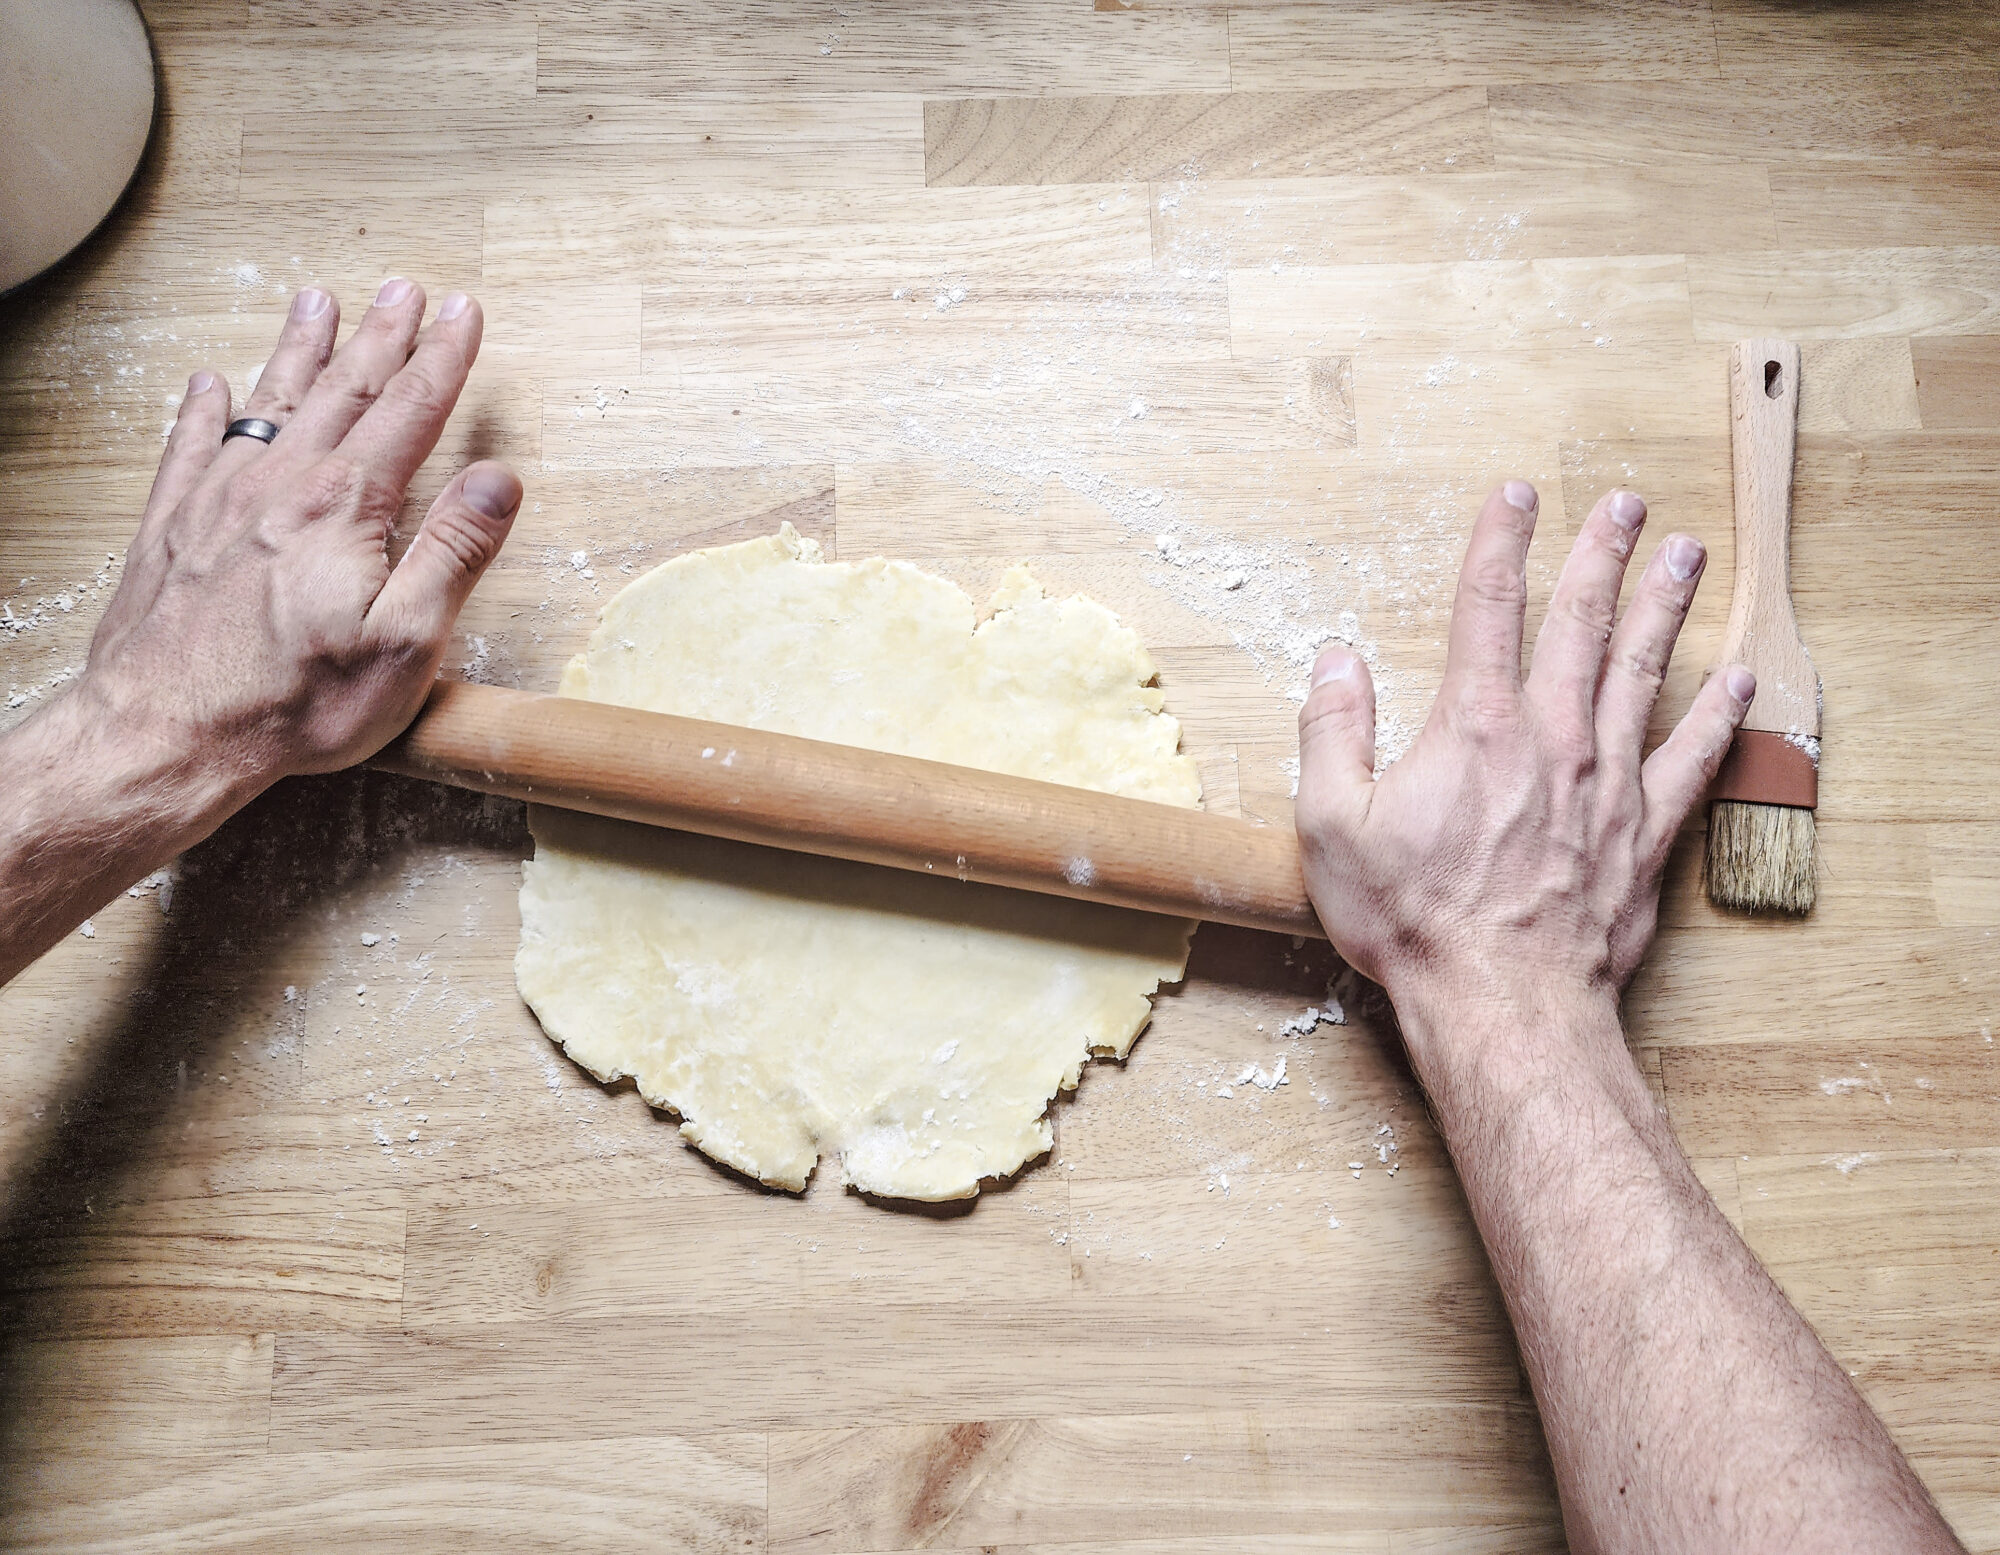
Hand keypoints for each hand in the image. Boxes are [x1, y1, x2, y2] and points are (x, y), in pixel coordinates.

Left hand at [79, 279, 521, 799]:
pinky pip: (190, 445)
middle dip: (382, 336)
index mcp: (346, 508)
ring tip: (317, 303)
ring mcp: (218, 500)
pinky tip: (208, 385)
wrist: (167, 733)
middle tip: (405, 289)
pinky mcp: (171, 528)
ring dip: (301, 350)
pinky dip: (202, 408)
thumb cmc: (293, 702)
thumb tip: (498, 479)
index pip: (410, 412)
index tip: (462, 314)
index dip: (442, 359)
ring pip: (270, 403)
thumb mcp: (406, 641)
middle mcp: (280, 485)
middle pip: (344, 391)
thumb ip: (454, 551)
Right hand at [1294, 479, 1753, 1027]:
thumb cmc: (1414, 922)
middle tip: (1627, 504)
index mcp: (1473, 726)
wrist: (1501, 1004)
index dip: (1500, 541)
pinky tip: (1738, 679)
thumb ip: (1331, 731)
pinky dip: (1719, 715)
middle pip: (1582, 621)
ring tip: (1687, 555)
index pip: (1487, 605)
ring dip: (1665, 606)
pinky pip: (1692, 760)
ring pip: (1644, 671)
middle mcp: (1551, 736)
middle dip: (1603, 553)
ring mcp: (1608, 782)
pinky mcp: (1644, 834)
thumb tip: (1334, 660)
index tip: (1517, 494)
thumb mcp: (1331, 826)